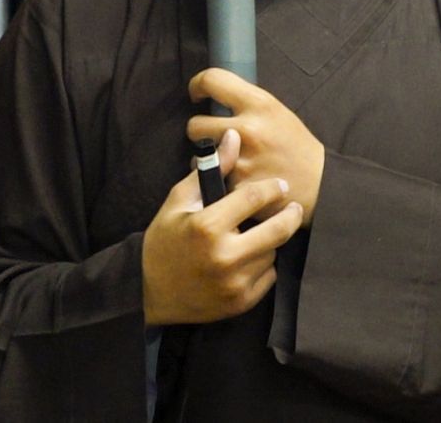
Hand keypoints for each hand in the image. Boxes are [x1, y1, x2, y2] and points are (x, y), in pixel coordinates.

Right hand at [141, 130, 304, 325]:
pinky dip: (262, 266)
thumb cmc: (164, 240)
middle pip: (277, 230)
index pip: (254, 198)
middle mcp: (224, 256)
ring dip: (269, 243)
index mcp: (207, 226)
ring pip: (272, 253)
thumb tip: (233, 138)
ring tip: (257, 235)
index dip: (272, 188)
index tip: (280, 185)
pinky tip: (248, 259)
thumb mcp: (179, 201)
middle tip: (293, 207)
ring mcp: (234, 283)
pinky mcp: (240, 302)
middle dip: (289, 215)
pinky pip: (268, 277)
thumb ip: (210, 170)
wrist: (148, 291)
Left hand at [187, 68, 326, 225]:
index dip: (197, 85)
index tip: (197, 94)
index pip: (212, 80)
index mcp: (259, 104)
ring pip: (199, 156)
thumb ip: (247, 103)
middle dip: (201, 131)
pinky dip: (218, 182)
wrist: (321, 182)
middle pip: (195, 125)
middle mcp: (248, 129)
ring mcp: (242, 159)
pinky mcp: (239, 187)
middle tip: (213, 136)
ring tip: (227, 161)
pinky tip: (234, 180)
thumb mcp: (277, 112)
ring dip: (207, 159)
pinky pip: (212, 180)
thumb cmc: (297, 145)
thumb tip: (216, 95)